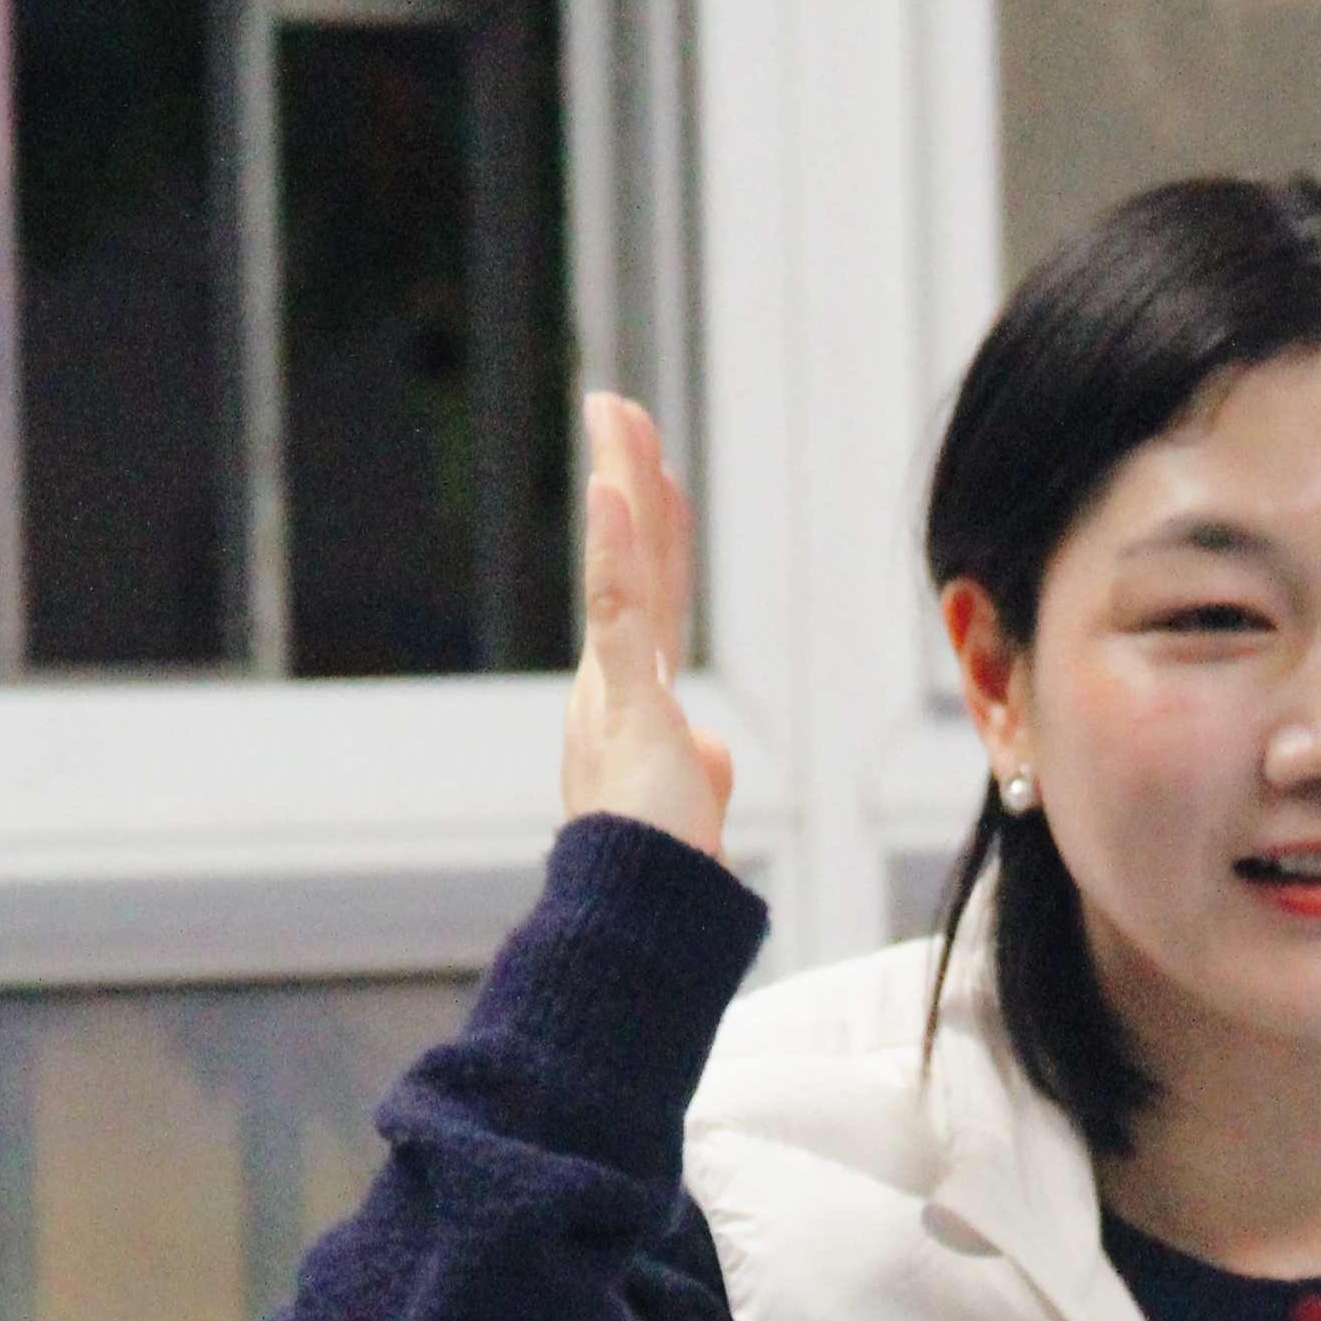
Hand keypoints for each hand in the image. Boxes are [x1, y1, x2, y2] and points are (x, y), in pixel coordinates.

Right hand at [563, 392, 734, 858]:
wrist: (640, 913)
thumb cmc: (664, 870)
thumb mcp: (691, 803)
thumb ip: (698, 763)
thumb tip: (712, 750)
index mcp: (633, 698)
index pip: (651, 593)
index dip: (654, 528)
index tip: (654, 470)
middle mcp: (613, 680)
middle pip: (632, 560)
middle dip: (627, 479)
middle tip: (617, 406)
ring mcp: (615, 687)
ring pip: (621, 566)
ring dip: (619, 486)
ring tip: (614, 416)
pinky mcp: (626, 703)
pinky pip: (616, 613)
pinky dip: (613, 550)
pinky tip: (608, 489)